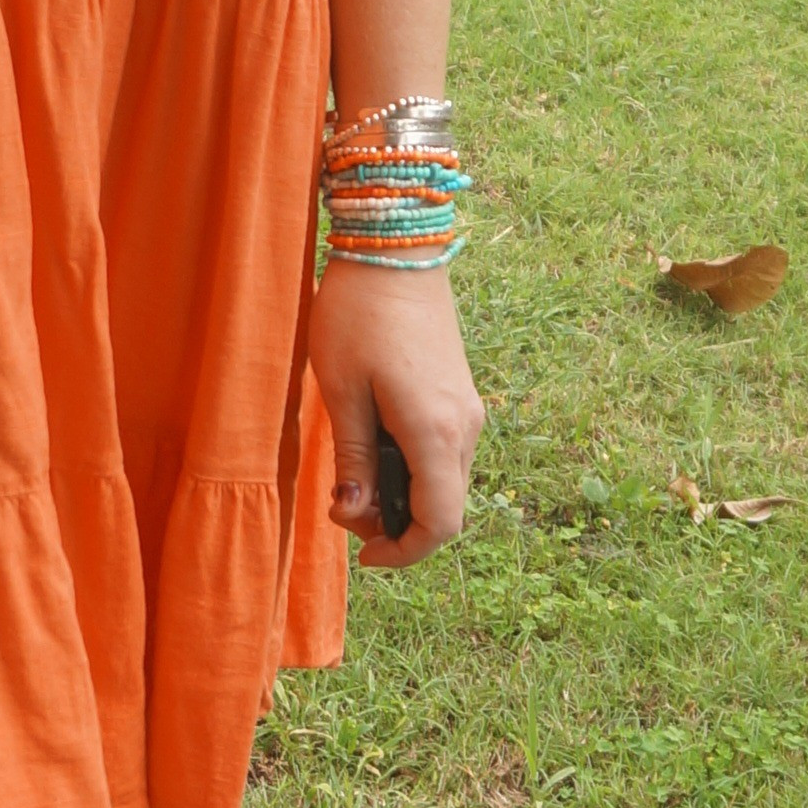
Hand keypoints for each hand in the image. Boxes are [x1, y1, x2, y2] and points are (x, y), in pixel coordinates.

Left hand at [309, 260, 482, 567]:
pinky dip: (412, 470)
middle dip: (394, 525)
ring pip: (445, 483)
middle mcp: (464, 426)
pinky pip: (444, 455)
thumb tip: (355, 514)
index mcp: (435, 431)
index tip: (363, 555)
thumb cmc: (357, 315)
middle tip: (340, 505)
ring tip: (350, 478)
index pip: (440, 523)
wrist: (396, 251)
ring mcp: (467, 409)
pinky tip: (372, 449)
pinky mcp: (459, 395)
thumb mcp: (342, 391)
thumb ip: (353, 458)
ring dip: (402, 497)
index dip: (404, 552)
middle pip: (444, 508)